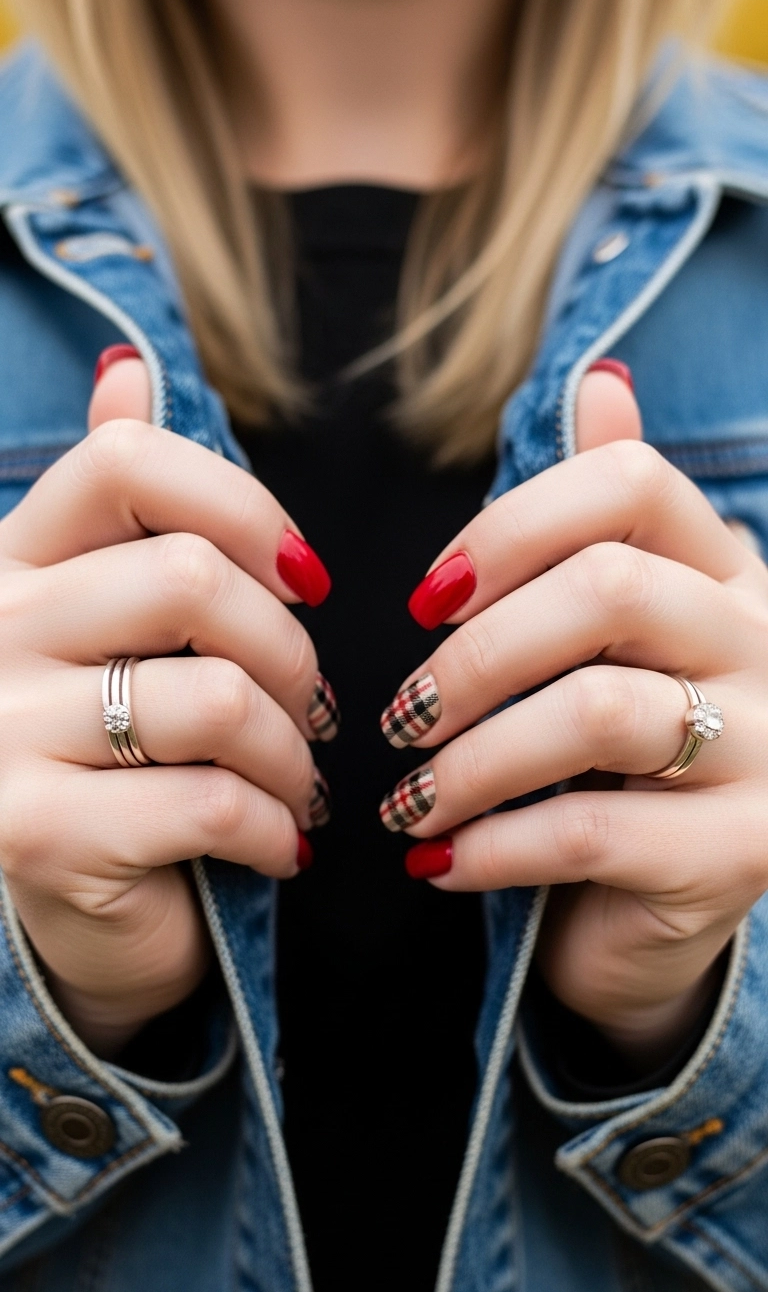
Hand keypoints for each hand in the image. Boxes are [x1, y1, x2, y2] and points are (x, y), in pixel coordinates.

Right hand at [0, 350, 335, 1056]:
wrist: (71, 922)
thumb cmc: (113, 760)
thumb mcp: (107, 627)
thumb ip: (118, 510)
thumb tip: (127, 369)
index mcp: (15, 563)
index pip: (127, 466)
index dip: (246, 508)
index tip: (306, 580)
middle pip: (189, 580)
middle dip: (291, 654)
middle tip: (313, 708)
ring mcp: (3, 736)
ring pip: (217, 699)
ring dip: (293, 754)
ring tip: (298, 782)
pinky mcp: (36, 833)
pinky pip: (211, 803)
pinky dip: (275, 828)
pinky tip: (279, 841)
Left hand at [379, 365, 767, 1065]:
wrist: (653, 917)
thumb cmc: (610, 764)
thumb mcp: (606, 644)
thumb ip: (597, 529)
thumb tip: (601, 382)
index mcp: (727, 574)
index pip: (630, 486)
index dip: (509, 528)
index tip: (426, 602)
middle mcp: (766, 645)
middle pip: (607, 590)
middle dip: (472, 659)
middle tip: (400, 718)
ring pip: (597, 712)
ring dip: (469, 760)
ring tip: (409, 798)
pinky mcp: (741, 852)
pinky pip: (591, 829)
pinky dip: (491, 844)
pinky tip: (439, 860)